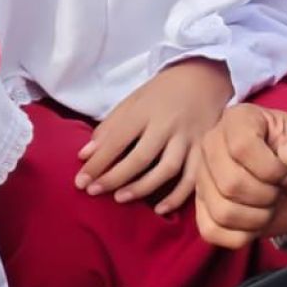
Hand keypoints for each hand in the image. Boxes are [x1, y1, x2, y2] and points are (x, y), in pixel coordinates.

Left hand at [77, 60, 234, 214]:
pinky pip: (194, 178)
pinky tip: (161, 209)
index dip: (97, 162)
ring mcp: (190, 137)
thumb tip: (84, 155)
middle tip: (93, 192)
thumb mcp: (133, 101)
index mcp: (146, 110)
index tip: (80, 181)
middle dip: (114, 177)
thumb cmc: (163, 93)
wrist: (206, 77)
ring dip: (143, 188)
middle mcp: (168, 124)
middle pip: (141, 157)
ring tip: (120, 199)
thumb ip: (109, 127)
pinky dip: (178, 196)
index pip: (117, 139)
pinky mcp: (207, 149)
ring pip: (167, 169)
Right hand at [194, 104, 286, 247]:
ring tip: (268, 202)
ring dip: (258, 217)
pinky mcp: (203, 208)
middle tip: (279, 187)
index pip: (242, 148)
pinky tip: (255, 220)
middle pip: (230, 184)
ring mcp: (203, 178)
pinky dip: (242, 234)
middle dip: (267, 195)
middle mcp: (211, 145)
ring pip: (223, 212)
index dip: (272, 169)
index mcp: (237, 120)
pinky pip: (212, 232)